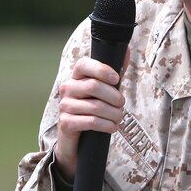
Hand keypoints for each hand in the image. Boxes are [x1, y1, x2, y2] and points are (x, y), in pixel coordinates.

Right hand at [53, 51, 129, 181]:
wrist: (78, 140)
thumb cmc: (94, 110)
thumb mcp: (105, 92)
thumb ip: (115, 73)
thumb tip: (126, 50)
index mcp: (76, 77)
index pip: (84, 65)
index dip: (102, 70)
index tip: (116, 79)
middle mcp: (67, 88)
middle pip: (94, 86)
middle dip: (114, 97)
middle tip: (122, 105)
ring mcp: (64, 106)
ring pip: (96, 106)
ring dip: (114, 114)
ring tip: (119, 118)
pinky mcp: (66, 123)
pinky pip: (91, 122)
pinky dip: (107, 125)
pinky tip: (112, 127)